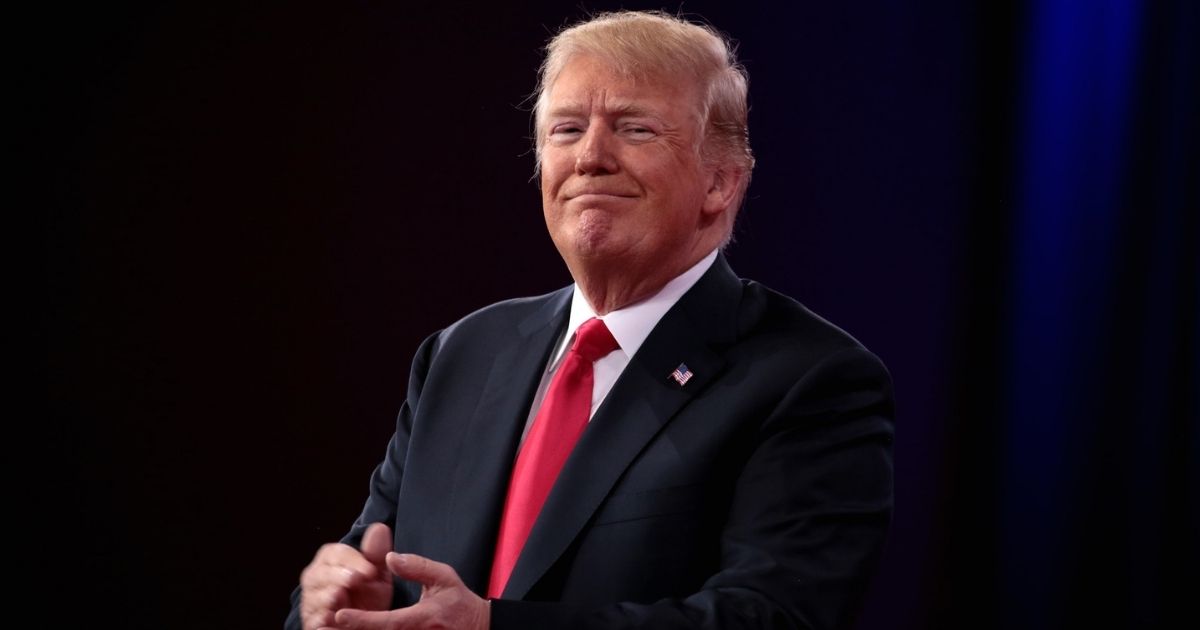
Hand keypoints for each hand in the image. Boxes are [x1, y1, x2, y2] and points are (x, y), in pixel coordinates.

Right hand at [299, 522, 394, 629]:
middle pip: (320, 573)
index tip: (370, 570)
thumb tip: (379, 528)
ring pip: (313, 597)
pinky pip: (313, 620)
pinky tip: (330, 619)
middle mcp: (316, 580)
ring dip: (327, 597)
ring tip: (339, 595)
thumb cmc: (368, 597)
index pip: (335, 554)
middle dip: (338, 575)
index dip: (352, 560)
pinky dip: (321, 619)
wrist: (364, 626)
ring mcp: (311, 602)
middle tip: (355, 579)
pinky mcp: (312, 624)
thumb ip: (376, 555)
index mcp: (330, 562)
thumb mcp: (376, 577)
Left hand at [333, 553, 489, 629]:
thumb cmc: (459, 602)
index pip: (388, 622)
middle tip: (328, 623)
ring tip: (335, 628)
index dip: (363, 620)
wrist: (479, 628)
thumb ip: (417, 566)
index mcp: (423, 618)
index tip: (340, 615)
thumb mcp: (444, 577)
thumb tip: (390, 558)